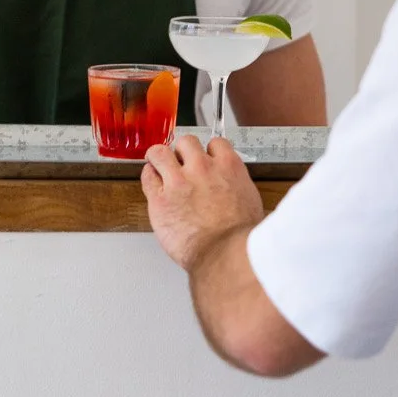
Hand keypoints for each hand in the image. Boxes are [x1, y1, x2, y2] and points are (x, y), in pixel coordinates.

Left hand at [142, 134, 265, 270]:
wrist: (225, 254)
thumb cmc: (240, 238)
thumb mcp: (250, 203)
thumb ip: (237, 187)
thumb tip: (233, 189)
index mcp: (228, 167)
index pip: (215, 143)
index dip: (208, 151)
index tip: (205, 158)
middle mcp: (202, 168)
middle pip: (186, 142)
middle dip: (183, 151)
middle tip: (181, 164)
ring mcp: (178, 182)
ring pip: (160, 152)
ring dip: (159, 158)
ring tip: (159, 166)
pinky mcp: (159, 199)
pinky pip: (147, 177)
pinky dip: (148, 176)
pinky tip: (152, 182)